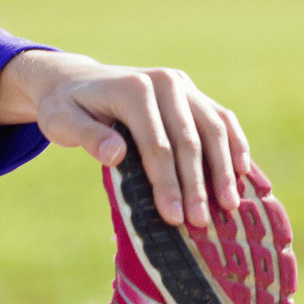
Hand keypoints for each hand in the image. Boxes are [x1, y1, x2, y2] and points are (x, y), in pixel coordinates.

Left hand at [0, 49, 252, 229]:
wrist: (76, 80)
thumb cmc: (65, 107)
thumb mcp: (61, 120)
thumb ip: (86, 136)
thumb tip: (116, 154)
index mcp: (133, 89)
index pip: (156, 143)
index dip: (167, 182)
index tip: (173, 216)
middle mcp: (164, 82)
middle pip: (188, 140)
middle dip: (196, 185)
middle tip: (201, 223)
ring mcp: (184, 86)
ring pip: (213, 129)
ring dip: (223, 169)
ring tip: (229, 206)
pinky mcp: (194, 94)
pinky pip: (222, 120)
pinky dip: (235, 146)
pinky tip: (242, 174)